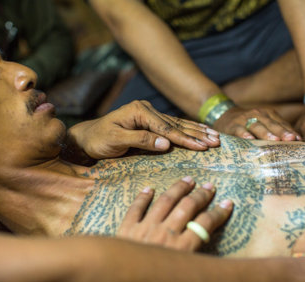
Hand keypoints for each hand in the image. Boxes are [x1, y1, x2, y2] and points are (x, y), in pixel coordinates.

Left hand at [68, 100, 220, 158]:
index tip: (202, 147)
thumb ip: (141, 140)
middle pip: (176, 124)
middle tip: (217, 141)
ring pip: (178, 123)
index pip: (166, 128)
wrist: (87, 137)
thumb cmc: (99, 139)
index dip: (185, 139)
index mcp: (139, 111)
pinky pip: (173, 126)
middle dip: (198, 134)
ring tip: (215, 136)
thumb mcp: (115, 140)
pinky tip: (200, 132)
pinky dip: (189, 130)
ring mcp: (150, 114)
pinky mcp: (151, 121)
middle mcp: (147, 110)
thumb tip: (166, 144)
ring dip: (197, 131)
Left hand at [117, 177, 232, 250]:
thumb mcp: (180, 277)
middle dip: (202, 195)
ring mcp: (146, 229)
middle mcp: (166, 234)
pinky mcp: (127, 229)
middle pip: (188, 207)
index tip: (228, 203)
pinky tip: (149, 189)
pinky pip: (136, 209)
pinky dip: (143, 198)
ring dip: (178, 189)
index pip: (206, 223)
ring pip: (165, 202)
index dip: (219, 212)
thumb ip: (192, 260)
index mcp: (182, 249)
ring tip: (188, 180)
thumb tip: (206, 256)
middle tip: (210, 186)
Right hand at [214, 106, 300, 140]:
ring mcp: (245, 119)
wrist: (224, 115)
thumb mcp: (263, 124)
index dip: (290, 131)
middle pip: (272, 124)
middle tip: (291, 139)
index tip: (299, 140)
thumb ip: (277, 130)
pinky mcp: (233, 125)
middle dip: (282, 132)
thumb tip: (296, 142)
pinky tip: (250, 139)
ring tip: (275, 141)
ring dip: (266, 133)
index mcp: (268, 115)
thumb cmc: (248, 124)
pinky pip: (240, 130)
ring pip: (257, 126)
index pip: (281, 123)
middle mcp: (258, 115)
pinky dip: (245, 134)